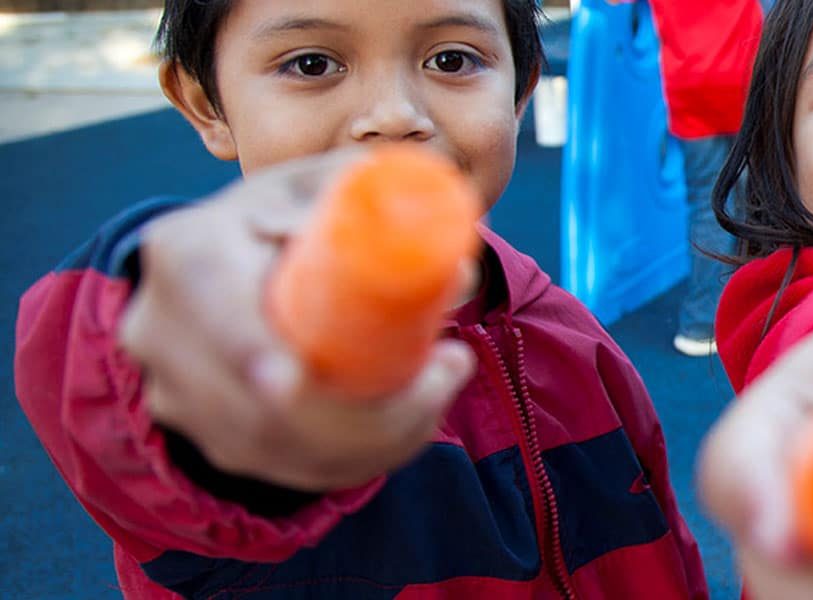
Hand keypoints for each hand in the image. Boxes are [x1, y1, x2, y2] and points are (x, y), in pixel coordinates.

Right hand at [120, 148, 477, 491]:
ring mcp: (176, 392)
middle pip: (253, 400)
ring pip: (280, 446)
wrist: (219, 272)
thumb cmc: (288, 221)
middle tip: (438, 379)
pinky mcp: (204, 437)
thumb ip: (383, 199)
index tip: (297, 378)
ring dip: (372, 437)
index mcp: (187, 249)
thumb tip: (456, 266)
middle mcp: (161, 326)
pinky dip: (356, 457)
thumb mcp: (320, 191)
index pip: (208, 302)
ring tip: (436, 394)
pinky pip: (286, 468)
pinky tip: (404, 432)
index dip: (246, 348)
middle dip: (358, 410)